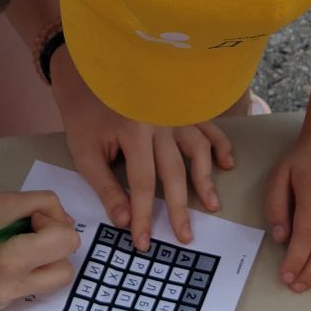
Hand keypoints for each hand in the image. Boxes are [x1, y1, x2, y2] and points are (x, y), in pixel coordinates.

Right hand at [0, 189, 81, 309]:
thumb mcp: (7, 200)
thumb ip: (46, 203)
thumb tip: (68, 224)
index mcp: (12, 261)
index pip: (67, 241)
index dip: (52, 223)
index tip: (29, 219)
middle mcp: (12, 288)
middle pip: (67, 268)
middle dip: (54, 248)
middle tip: (27, 233)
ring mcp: (6, 300)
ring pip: (53, 280)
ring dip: (45, 260)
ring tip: (16, 246)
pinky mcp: (1, 305)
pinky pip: (32, 285)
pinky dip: (28, 269)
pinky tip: (5, 258)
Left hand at [51, 49, 232, 249]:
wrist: (93, 68)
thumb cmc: (85, 110)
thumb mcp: (84, 150)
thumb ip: (105, 186)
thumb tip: (123, 220)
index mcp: (134, 131)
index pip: (143, 184)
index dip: (145, 216)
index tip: (144, 242)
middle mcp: (160, 122)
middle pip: (175, 172)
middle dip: (180, 208)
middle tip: (184, 236)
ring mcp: (175, 113)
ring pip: (198, 149)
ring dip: (206, 179)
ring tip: (212, 206)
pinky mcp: (183, 107)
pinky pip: (208, 127)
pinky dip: (221, 144)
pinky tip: (227, 164)